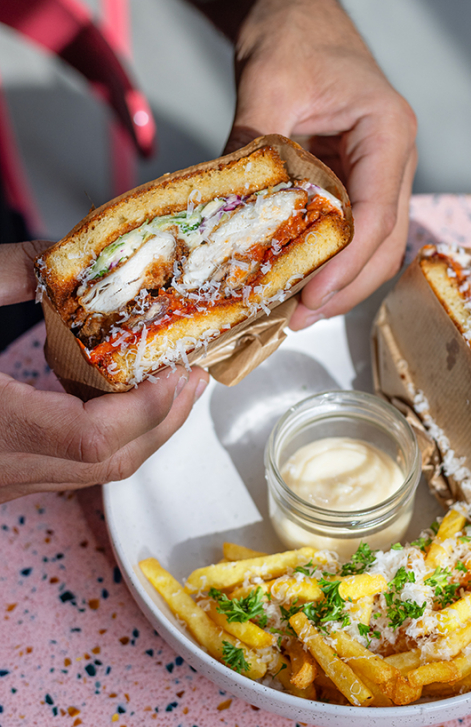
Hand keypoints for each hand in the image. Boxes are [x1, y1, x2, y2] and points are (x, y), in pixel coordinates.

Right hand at [0, 241, 209, 502]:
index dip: (149, 410)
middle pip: (109, 465)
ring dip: (143, 433)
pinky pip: (69, 468)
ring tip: (171, 386)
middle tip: (195, 377)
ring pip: (93, 474)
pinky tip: (115, 401)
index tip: (180, 371)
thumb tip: (60, 252)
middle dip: (165, 423)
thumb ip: (3, 275)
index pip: (94, 439)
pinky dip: (108, 438)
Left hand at [224, 0, 416, 328]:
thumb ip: (252, 148)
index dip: (346, 265)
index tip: (309, 297)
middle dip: (345, 288)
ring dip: (341, 283)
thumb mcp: (267, 85)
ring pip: (377, 247)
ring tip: (297, 310)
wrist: (299, 15)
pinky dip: (332, 262)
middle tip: (297, 318)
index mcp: (387, 131)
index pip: (377, 215)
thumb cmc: (293, 37)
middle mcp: (396, 159)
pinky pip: (357, 234)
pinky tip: (301, 280)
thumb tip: (226, 220)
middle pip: (385, 244)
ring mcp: (383, 173)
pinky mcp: (362, 182)